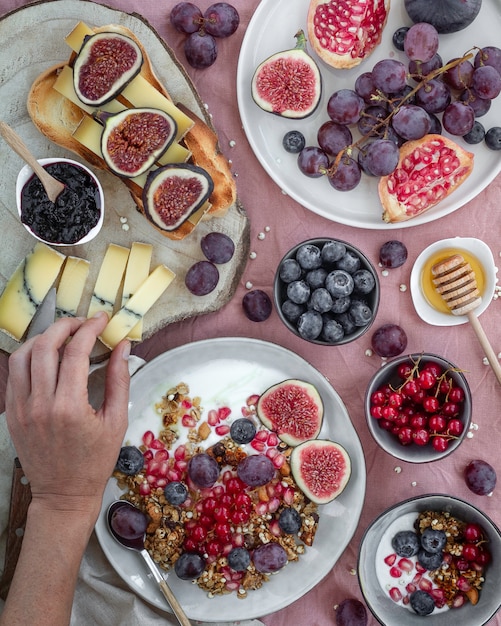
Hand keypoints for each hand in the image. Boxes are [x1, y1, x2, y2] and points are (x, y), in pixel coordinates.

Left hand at [5, 312, 130, 515]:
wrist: (63, 494)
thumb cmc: (95, 461)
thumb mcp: (116, 421)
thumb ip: (119, 379)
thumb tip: (123, 347)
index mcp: (70, 407)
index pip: (76, 352)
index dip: (90, 329)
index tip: (102, 320)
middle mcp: (41, 404)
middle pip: (46, 346)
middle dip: (66, 325)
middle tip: (83, 323)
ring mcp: (21, 408)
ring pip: (23, 355)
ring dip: (43, 338)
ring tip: (62, 336)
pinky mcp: (12, 413)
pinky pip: (13, 374)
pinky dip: (28, 357)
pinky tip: (45, 356)